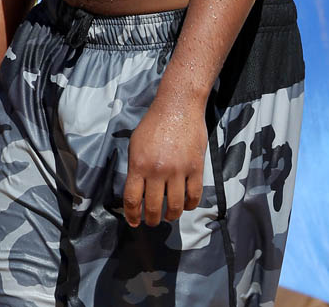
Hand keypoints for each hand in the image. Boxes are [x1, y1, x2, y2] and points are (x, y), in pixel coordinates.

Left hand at [123, 99, 207, 227]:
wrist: (178, 106)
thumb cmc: (154, 123)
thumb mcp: (135, 143)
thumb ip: (135, 167)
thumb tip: (137, 191)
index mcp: (139, 164)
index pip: (133, 199)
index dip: (132, 216)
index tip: (134, 222)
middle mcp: (158, 170)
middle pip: (154, 207)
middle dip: (152, 220)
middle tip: (153, 221)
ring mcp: (178, 170)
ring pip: (176, 206)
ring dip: (171, 216)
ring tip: (169, 215)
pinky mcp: (196, 168)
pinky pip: (194, 196)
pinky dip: (190, 206)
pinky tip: (186, 205)